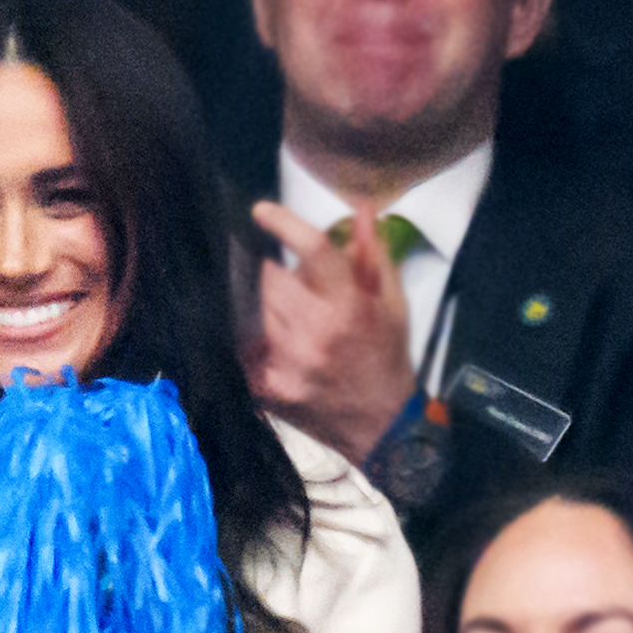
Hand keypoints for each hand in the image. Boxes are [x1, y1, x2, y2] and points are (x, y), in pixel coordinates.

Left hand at [245, 201, 418, 461]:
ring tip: (277, 308)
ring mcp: (287, 361)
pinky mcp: (267, 386)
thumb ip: (372, 254)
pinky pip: (242, 343)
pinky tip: (263, 335)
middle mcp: (315, 332)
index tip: (261, 210)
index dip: (284, 224)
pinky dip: (248, 334)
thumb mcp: (391, 304)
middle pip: (269, 278)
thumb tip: (361, 208)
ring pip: (251, 309)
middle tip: (277, 273)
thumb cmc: (386, 356)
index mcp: (350, 307)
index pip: (313, 252)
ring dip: (257, 300)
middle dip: (268, 269)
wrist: (381, 424)